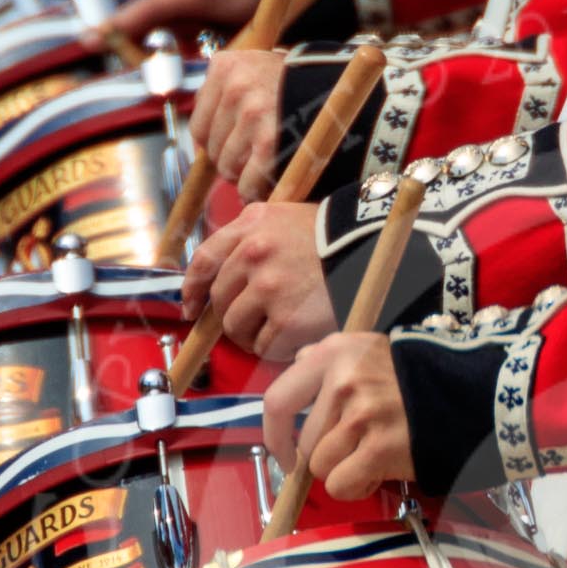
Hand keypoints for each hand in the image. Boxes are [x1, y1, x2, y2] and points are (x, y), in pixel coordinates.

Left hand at [180, 202, 335, 359]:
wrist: (374, 255)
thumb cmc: (336, 240)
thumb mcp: (288, 218)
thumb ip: (254, 236)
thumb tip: (226, 273)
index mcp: (251, 225)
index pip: (204, 261)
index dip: (193, 289)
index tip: (192, 307)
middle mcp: (254, 254)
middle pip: (220, 299)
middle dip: (230, 317)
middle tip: (248, 325)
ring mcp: (269, 288)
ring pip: (236, 326)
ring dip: (249, 336)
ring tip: (271, 335)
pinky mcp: (286, 320)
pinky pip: (263, 346)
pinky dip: (273, 349)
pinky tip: (290, 341)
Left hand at [188, 50, 285, 201]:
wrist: (345, 91)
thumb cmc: (297, 86)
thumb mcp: (257, 70)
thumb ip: (228, 92)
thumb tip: (199, 137)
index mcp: (225, 65)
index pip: (198, 124)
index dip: (216, 144)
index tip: (234, 151)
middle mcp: (234, 84)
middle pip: (211, 147)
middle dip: (230, 161)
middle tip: (252, 165)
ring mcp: (251, 111)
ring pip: (227, 166)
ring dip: (243, 177)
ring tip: (262, 173)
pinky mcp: (269, 139)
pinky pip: (248, 181)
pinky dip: (255, 191)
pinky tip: (265, 190)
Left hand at [272, 333, 414, 498]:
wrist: (471, 396)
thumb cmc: (419, 378)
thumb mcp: (371, 349)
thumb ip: (331, 358)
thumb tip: (299, 362)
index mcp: (335, 353)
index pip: (277, 400)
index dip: (275, 436)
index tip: (285, 454)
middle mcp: (343, 381)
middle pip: (305, 443)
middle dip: (328, 456)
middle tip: (359, 451)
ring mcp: (361, 415)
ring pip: (322, 467)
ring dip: (344, 471)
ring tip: (374, 456)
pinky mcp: (379, 447)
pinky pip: (342, 484)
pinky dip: (358, 486)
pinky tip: (379, 471)